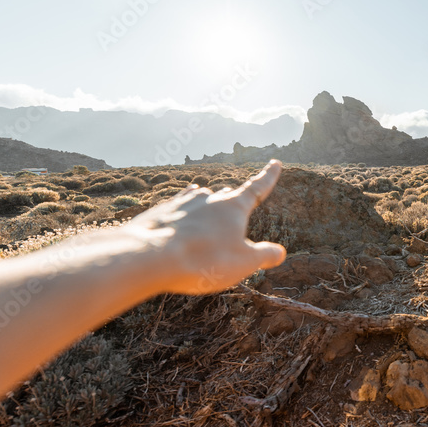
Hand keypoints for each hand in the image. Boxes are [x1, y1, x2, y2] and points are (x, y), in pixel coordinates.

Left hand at [127, 160, 286, 294]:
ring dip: (206, 204)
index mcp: (233, 207)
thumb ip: (263, 256)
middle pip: (226, 196)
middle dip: (233, 203)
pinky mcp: (159, 213)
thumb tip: (279, 252)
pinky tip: (178, 218)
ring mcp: (181, 203)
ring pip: (199, 198)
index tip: (275, 162)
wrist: (148, 257)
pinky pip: (176, 208)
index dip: (268, 177)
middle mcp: (208, 199)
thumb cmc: (203, 260)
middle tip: (237, 212)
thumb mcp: (243, 264)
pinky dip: (182, 214)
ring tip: (205, 201)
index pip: (257, 188)